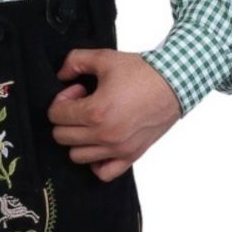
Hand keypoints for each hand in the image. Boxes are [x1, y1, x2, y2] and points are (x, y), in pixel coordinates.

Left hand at [47, 49, 181, 181]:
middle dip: (66, 118)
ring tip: (92, 122)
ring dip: (78, 139)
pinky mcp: (131, 155)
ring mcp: (118, 149)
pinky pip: (103, 173)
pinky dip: (96, 162)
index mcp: (96, 112)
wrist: (175, 83)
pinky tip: (101, 143)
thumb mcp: (105, 58)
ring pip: (77, 156)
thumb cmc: (143, 72)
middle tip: (83, 104)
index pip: (56, 116)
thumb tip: (61, 74)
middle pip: (61, 137)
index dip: (62, 100)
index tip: (78, 90)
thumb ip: (75, 61)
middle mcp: (105, 135)